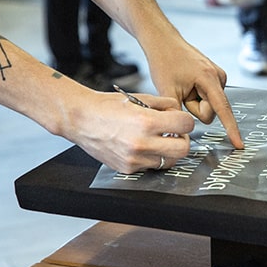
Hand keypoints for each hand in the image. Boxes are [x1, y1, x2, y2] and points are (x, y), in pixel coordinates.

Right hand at [69, 91, 196, 172]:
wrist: (80, 119)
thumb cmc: (106, 106)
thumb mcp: (138, 97)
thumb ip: (164, 105)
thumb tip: (179, 113)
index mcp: (146, 122)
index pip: (186, 125)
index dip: (186, 121)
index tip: (181, 121)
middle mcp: (141, 143)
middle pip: (183, 149)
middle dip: (183, 140)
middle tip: (174, 134)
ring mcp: (134, 159)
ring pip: (169, 161)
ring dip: (168, 151)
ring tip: (157, 140)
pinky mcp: (128, 168)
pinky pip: (151, 166)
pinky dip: (151, 157)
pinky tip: (142, 146)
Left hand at [144, 35, 244, 149]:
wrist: (164, 42)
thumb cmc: (164, 61)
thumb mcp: (167, 91)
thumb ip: (176, 114)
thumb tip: (181, 134)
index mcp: (210, 79)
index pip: (223, 110)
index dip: (231, 129)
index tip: (239, 144)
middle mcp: (219, 77)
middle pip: (211, 111)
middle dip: (195, 108)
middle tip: (181, 91)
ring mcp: (219, 77)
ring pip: (209, 105)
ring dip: (194, 101)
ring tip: (183, 85)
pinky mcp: (215, 79)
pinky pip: (208, 98)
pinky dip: (196, 96)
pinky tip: (188, 83)